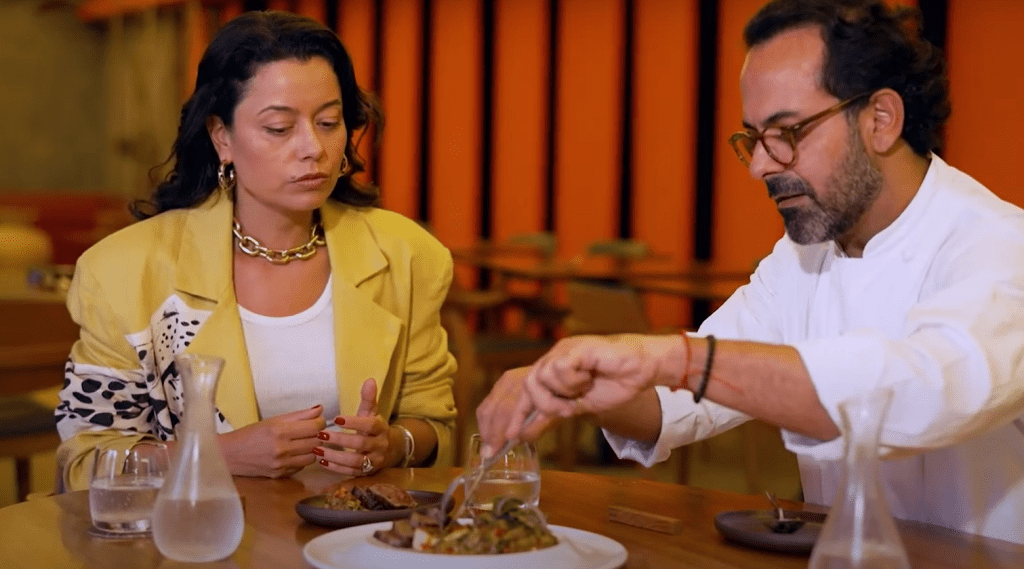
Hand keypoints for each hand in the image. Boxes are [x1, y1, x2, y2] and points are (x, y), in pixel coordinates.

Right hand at [219, 404, 325, 477]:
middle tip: (311, 431)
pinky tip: (294, 453)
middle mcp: (282, 449)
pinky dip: (302, 459)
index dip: (320, 422)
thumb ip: (299, 415)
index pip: (314, 427)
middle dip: (317, 435)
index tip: (317, 420)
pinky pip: (302, 466)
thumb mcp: (273, 420)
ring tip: (303, 442)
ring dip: (312, 448)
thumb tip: (320, 409)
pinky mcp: (280, 475)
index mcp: (280, 431)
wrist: (230, 455)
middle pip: (316, 442)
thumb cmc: (251, 434)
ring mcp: (281, 464)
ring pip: (312, 456)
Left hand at [315, 378, 393, 475]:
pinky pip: (351, 472)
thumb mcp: (372, 412)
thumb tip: (369, 379)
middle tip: (321, 435)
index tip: (336, 419)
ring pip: (355, 461)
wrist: (392, 449)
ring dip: (336, 456)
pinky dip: (336, 468)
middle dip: (340, 440)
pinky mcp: (367, 473)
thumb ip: (369, 398)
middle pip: (360, 444)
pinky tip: (322, 461)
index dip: (354, 422)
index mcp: (381, 428)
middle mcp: (380, 445)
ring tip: (318, 450)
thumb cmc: (375, 428)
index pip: (369, 425)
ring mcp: (374, 460)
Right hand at [476, 367, 557, 455]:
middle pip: (493, 411)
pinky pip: (488, 403)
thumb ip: (534, 429)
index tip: (494, 451)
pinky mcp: (503, 380)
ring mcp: (506, 380)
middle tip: (488, 453)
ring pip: (487, 408)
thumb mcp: (553, 417)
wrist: (564, 375)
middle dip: (489, 433)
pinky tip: (490, 431)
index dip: (498, 433)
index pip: (506, 412)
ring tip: (488, 444)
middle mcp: (513, 381)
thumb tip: (514, 440)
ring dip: (485, 428)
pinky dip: (486, 420)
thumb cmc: (562, 399)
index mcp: (527, 389)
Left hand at [505, 334, 685, 440]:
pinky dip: (572, 380)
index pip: (522, 392)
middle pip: (526, 385)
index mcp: (551, 372)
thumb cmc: (613, 384)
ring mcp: (563, 351)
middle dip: (537, 408)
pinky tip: (588, 378)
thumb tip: (522, 435)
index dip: (513, 415)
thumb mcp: (576, 408)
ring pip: (541, 378)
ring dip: (561, 394)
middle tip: (557, 416)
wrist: (641, 368)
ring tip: (581, 393)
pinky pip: (559, 368)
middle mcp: (553, 359)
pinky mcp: (575, 347)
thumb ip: (550, 416)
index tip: (506, 440)